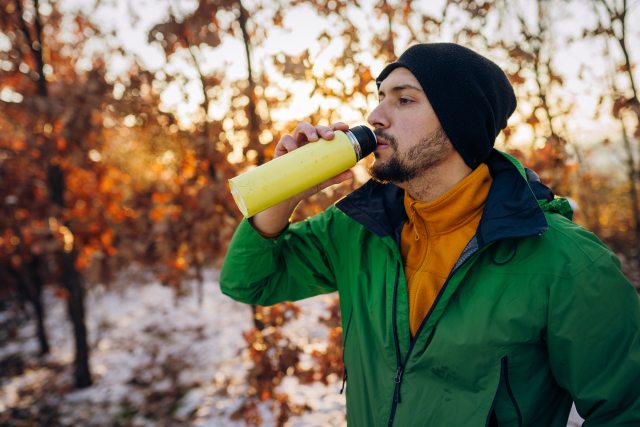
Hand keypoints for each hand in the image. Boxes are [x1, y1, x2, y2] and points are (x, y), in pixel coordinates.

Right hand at [251, 121, 353, 236]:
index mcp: (318, 146)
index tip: (345, 127)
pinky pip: (285, 140)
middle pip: (315, 128)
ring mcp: (294, 144)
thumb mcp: (322, 180)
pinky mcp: (281, 150)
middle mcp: (306, 142)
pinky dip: (291, 142)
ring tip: (313, 139)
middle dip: (323, 129)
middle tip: (330, 137)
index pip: (327, 131)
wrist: (287, 196)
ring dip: (309, 130)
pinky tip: (295, 149)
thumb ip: (335, 176)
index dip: (336, 126)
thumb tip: (351, 173)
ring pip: (301, 128)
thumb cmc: (306, 184)